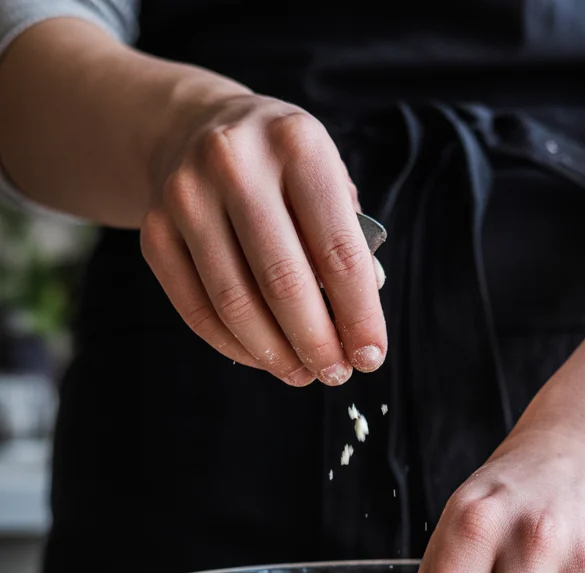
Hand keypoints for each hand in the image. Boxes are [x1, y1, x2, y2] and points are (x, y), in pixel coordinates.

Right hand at [140, 93, 385, 385]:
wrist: (193, 127)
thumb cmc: (281, 169)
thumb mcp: (325, 180)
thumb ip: (349, 244)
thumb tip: (357, 326)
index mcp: (296, 144)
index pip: (338, 251)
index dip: (360, 316)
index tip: (371, 357)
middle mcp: (235, 163)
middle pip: (284, 282)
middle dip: (317, 343)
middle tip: (336, 374)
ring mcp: (186, 195)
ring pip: (236, 303)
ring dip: (276, 354)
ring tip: (303, 373)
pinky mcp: (154, 229)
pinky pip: (197, 309)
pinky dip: (235, 346)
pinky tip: (263, 358)